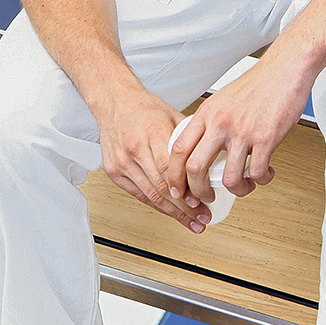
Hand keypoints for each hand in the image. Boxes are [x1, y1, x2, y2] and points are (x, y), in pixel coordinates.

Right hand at [95, 86, 210, 232]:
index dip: (187, 189)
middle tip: (202, 218)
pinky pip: (139, 195)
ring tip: (191, 221)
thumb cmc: (144, 108)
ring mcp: (123, 162)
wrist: (114, 103)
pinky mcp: (114, 172)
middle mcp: (135, 149)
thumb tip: (211, 158)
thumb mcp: (172, 116)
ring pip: (151, 195)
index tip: (204, 200)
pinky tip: (171, 213)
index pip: (171, 168)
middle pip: (162, 187)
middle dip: (185, 207)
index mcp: (152, 132)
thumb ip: (189, 139)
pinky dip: (157, 206)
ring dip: (173, 212)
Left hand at [165, 52, 313, 207]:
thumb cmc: (258, 83)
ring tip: (244, 187)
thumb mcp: (222, 100)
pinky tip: (264, 174)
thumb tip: (204, 145)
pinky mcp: (266, 138)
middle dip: (198, 191)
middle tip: (205, 197)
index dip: (174, 174)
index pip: (178, 149)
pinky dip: (261, 180)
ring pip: (229, 178)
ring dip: (237, 190)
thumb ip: (210, 122)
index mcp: (207, 114)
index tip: (178, 187)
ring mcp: (243, 132)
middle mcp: (220, 124)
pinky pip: (257, 172)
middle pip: (195, 168)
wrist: (285, 70)